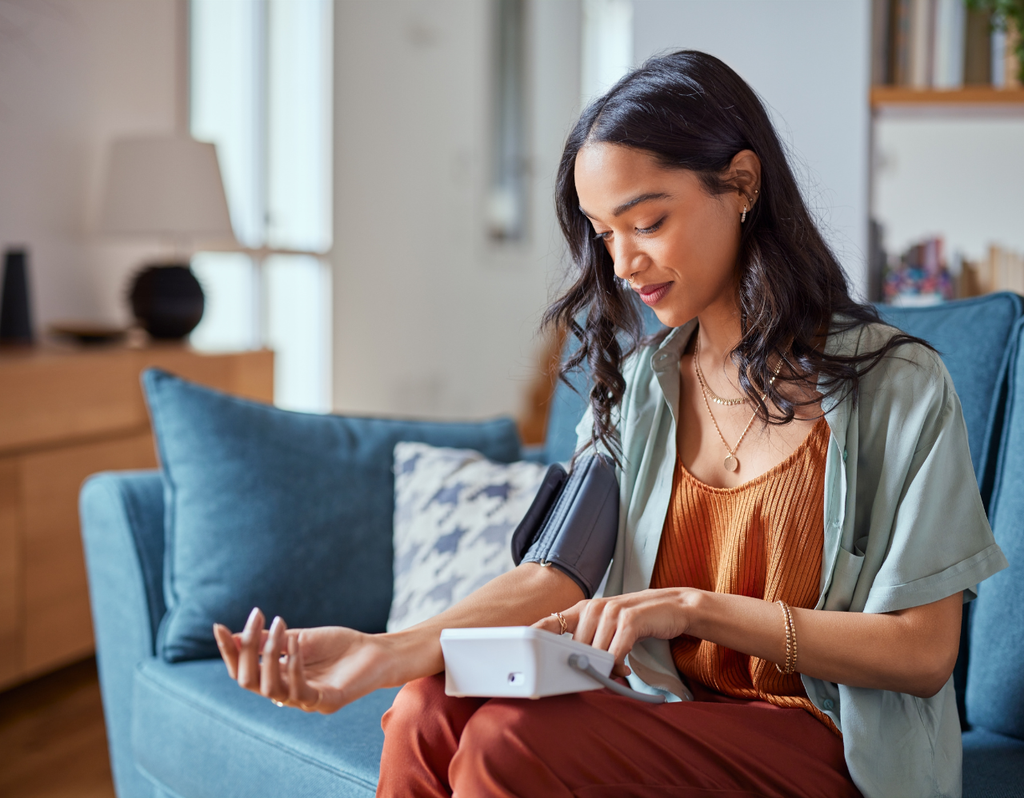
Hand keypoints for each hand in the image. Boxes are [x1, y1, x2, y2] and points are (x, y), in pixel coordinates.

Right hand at [213, 608, 407, 713]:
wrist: (376, 652)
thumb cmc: (337, 646)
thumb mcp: (298, 639)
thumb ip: (269, 642)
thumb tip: (233, 636)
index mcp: (277, 678)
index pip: (241, 671)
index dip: (229, 651)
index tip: (218, 626)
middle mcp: (285, 694)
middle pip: (248, 681)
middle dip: (245, 650)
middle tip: (256, 619)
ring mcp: (304, 701)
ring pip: (269, 688)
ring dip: (269, 654)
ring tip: (279, 626)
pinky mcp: (325, 703)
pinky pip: (300, 691)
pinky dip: (293, 666)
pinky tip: (295, 645)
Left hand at [533, 588, 693, 676]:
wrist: (672, 606)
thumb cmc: (636, 621)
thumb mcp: (608, 626)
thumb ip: (589, 641)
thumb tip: (570, 667)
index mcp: (583, 609)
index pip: (551, 621)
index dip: (534, 635)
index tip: (520, 649)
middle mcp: (594, 607)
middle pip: (575, 647)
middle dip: (585, 666)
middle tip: (599, 674)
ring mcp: (612, 612)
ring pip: (595, 652)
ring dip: (604, 668)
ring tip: (617, 671)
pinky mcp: (630, 620)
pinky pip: (615, 653)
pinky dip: (618, 666)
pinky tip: (624, 669)